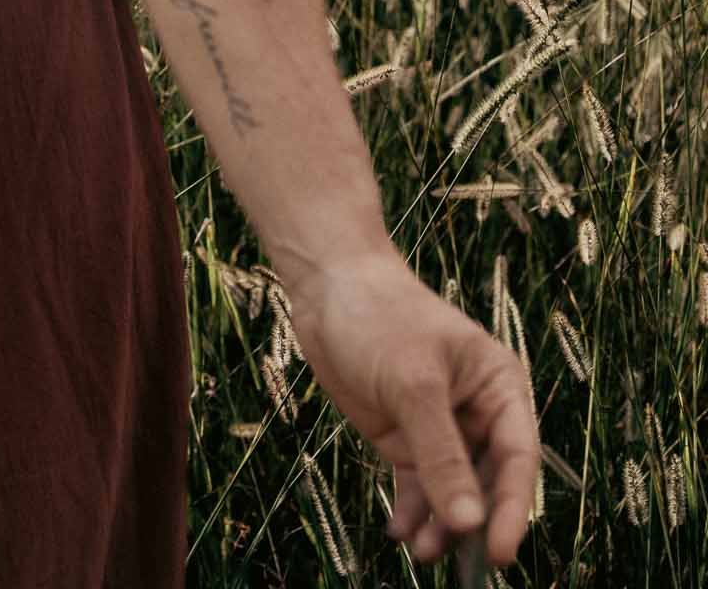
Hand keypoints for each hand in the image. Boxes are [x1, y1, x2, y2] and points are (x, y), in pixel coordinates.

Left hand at [285, 246, 539, 569]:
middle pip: (488, 482)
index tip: (498, 553)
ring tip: (420, 552)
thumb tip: (471, 523)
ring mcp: (440, 426)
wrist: (327, 286)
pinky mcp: (405, 434)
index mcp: (498, 386)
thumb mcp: (413, 384)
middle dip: (473, 522)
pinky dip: (412, 511)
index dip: (513, 508)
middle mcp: (477, 411)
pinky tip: (399, 532)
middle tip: (457, 565)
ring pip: (452, 490)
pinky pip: (418, 484)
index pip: (518, 458)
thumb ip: (442, 454)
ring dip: (440, 525)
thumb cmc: (381, 316)